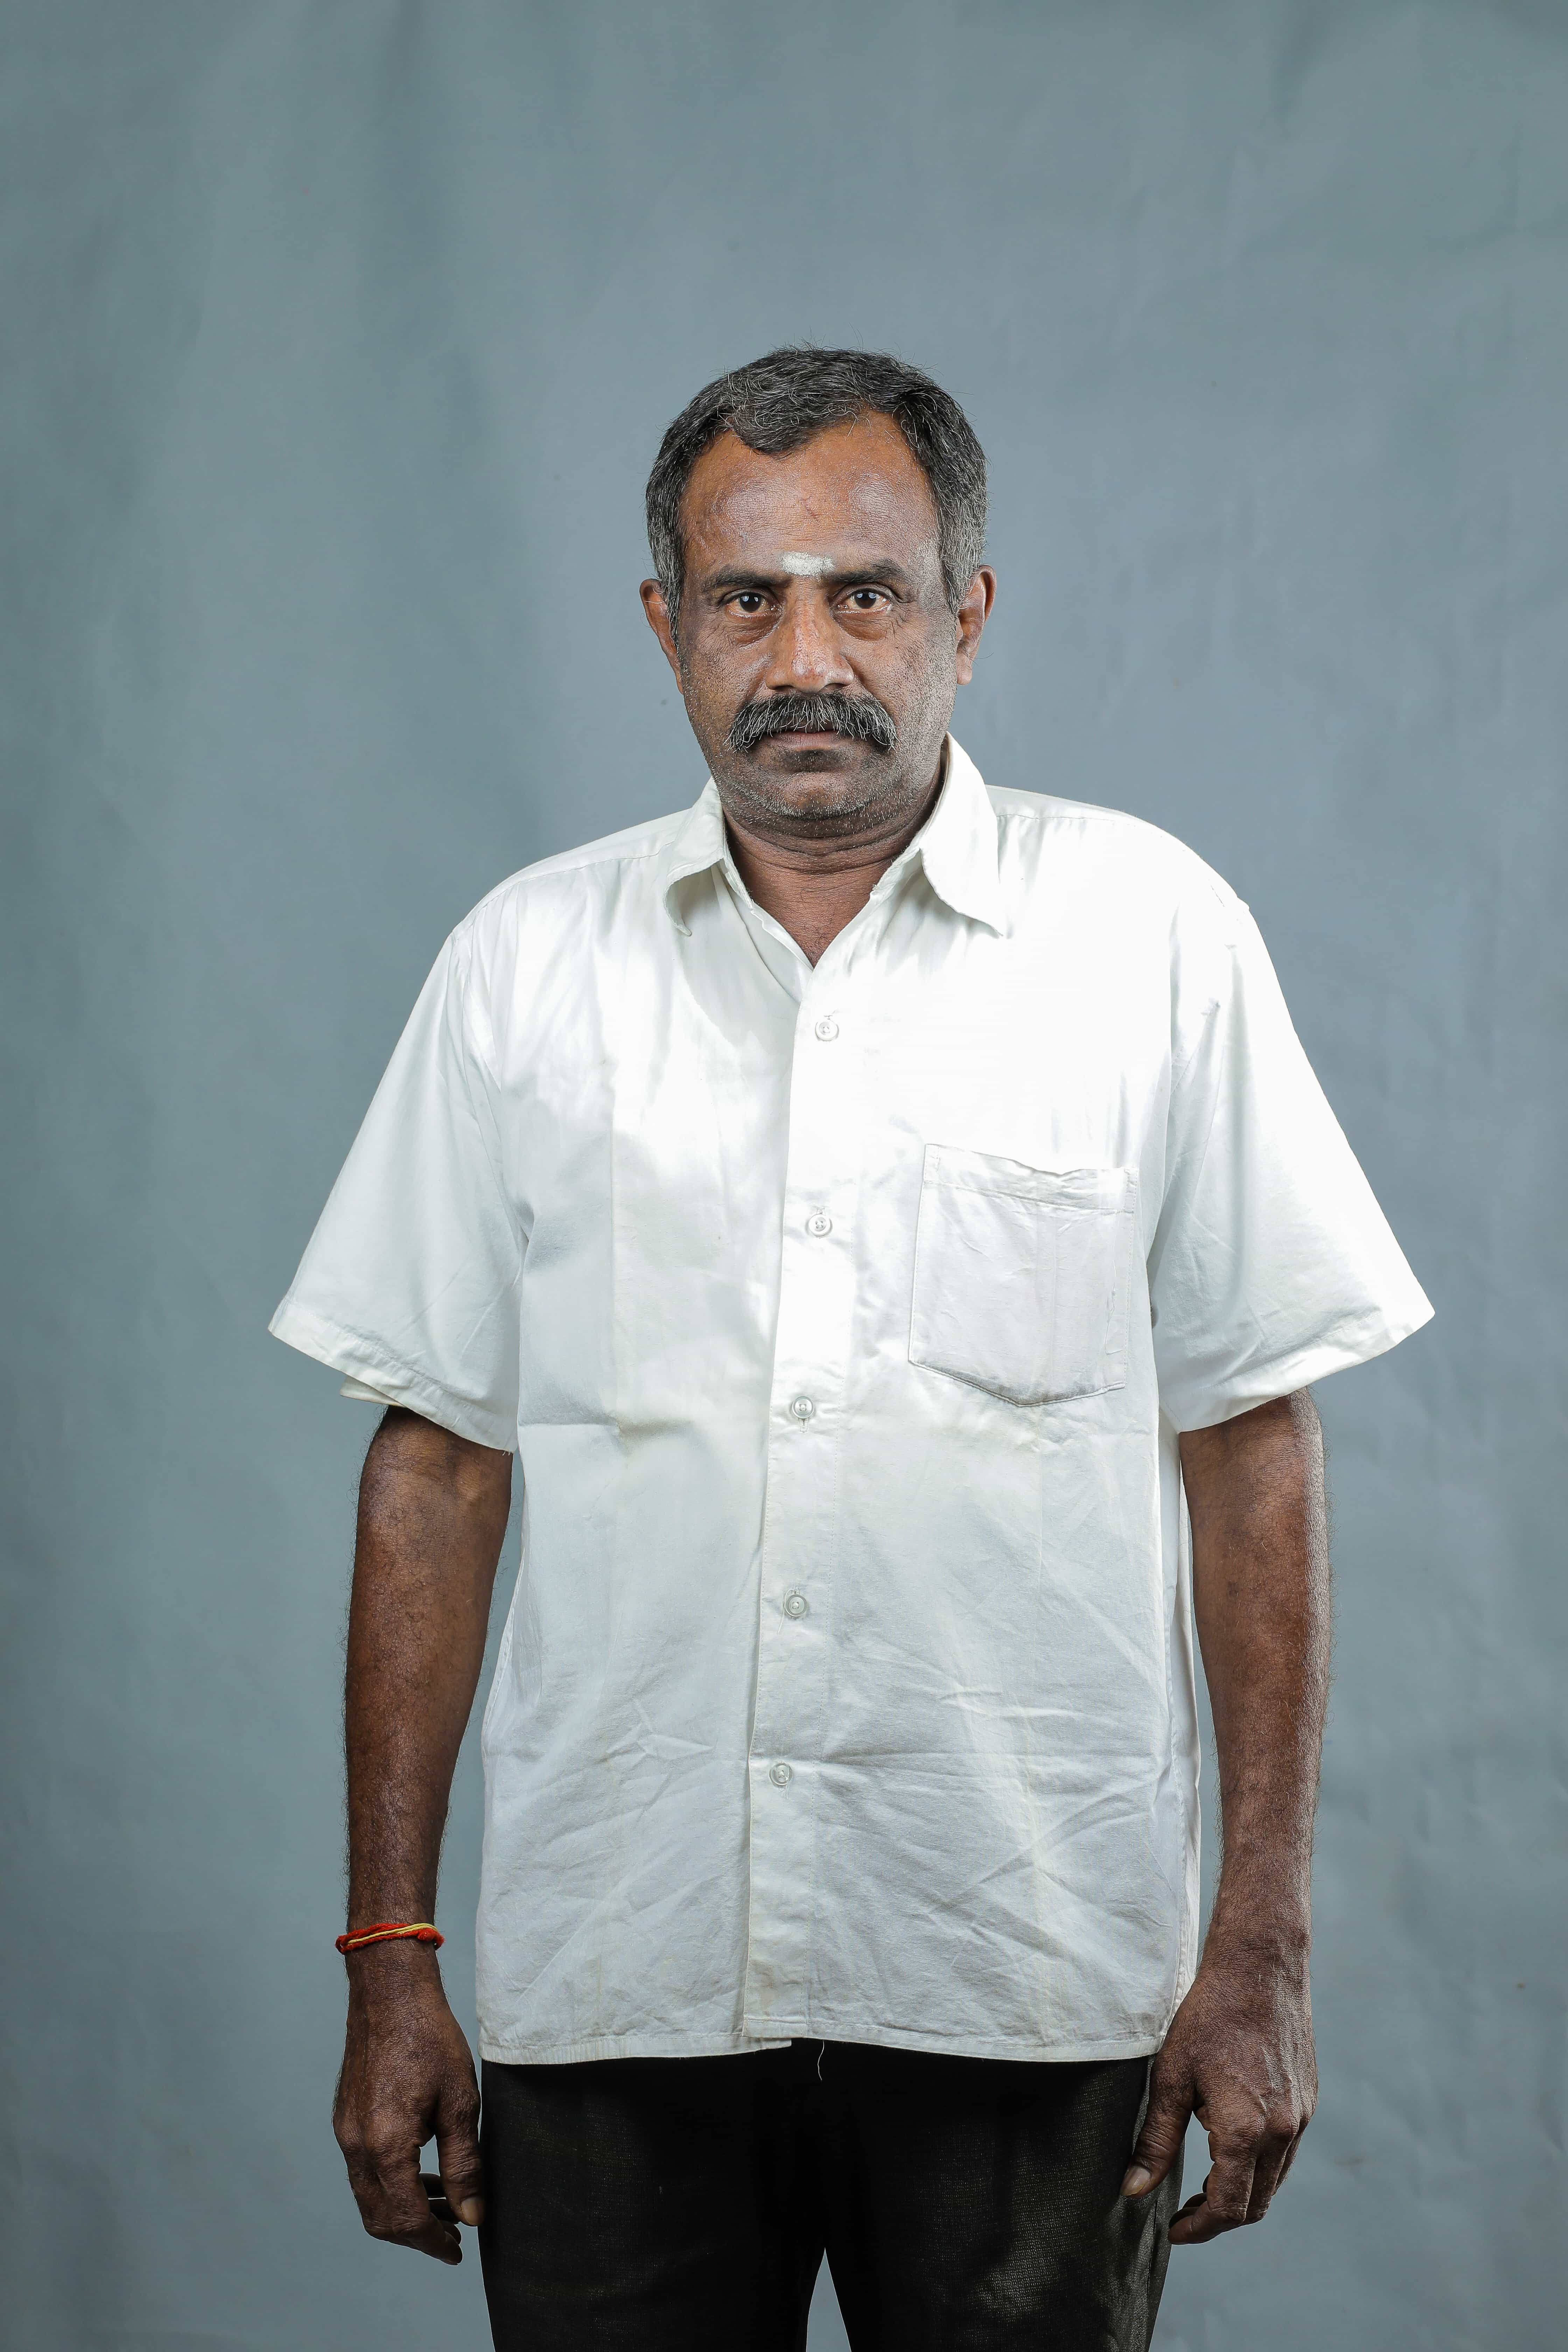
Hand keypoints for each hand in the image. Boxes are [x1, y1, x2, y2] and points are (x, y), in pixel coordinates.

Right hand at [333, 1944, 484, 2263]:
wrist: (390, 1992)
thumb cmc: (430, 2037)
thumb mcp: (460, 2102)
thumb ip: (464, 2164)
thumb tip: (472, 2214)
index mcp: (385, 2144)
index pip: (405, 2218)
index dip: (433, 2241)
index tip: (457, 2250)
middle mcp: (356, 2144)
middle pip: (380, 2218)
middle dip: (417, 2234)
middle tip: (454, 2232)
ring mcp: (345, 2132)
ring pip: (369, 2196)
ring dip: (404, 2208)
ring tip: (446, 2202)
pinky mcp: (345, 2119)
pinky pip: (363, 2169)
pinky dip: (391, 2183)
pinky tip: (422, 2171)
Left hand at [1121, 1937, 1316, 2244]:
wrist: (1260, 1968)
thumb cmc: (1209, 2016)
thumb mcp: (1170, 2078)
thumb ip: (1154, 2140)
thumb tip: (1134, 2190)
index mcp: (1245, 2131)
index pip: (1228, 2209)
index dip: (1199, 2229)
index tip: (1173, 2230)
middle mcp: (1281, 2132)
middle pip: (1254, 2205)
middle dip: (1218, 2218)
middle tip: (1183, 2212)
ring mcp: (1300, 2118)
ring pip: (1273, 2183)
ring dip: (1241, 2194)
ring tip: (1203, 2186)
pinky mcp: (1307, 2102)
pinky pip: (1285, 2154)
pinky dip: (1259, 2167)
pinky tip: (1230, 2150)